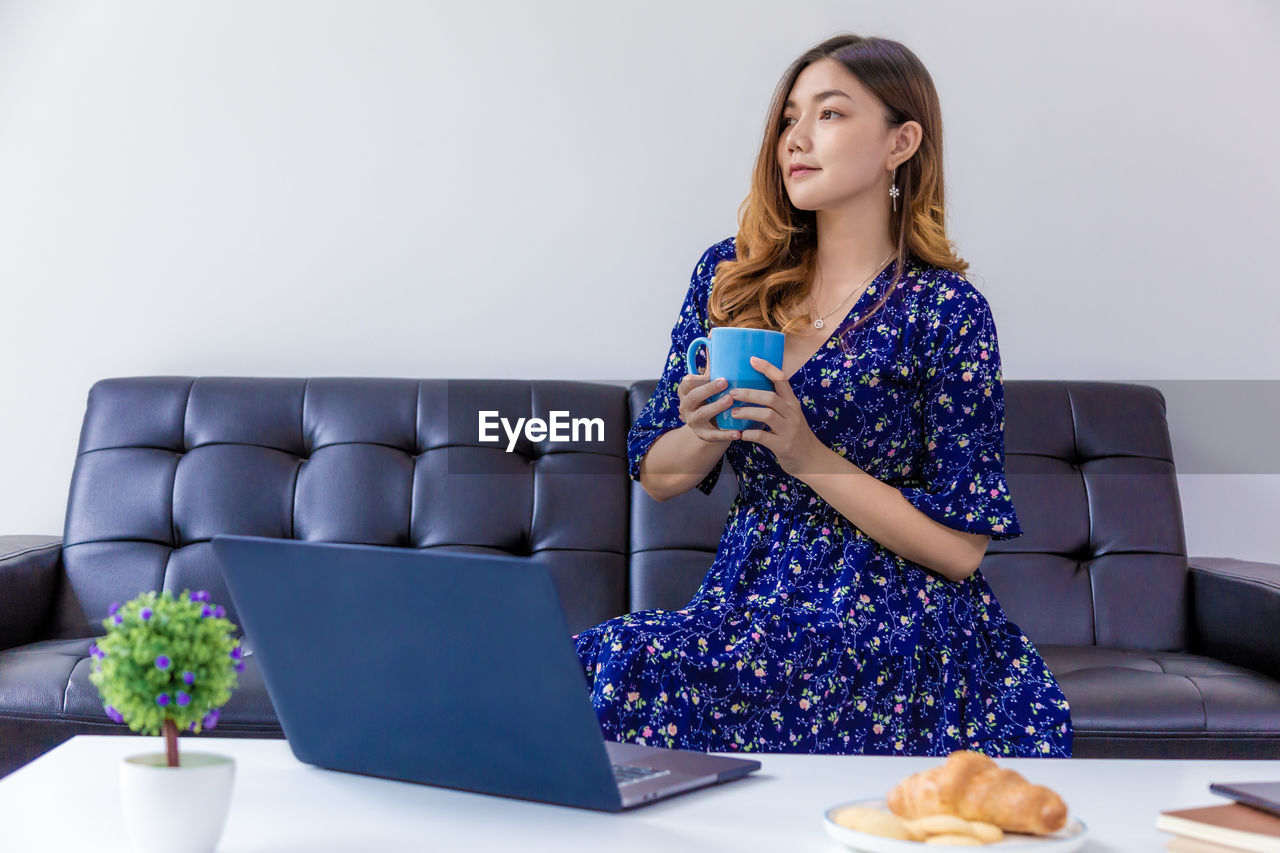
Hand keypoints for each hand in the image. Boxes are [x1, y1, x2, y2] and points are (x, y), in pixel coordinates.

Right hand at [677, 370, 740, 443]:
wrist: (708, 426)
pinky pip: (714, 436)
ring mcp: (694, 422)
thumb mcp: (707, 384)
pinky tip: (738, 433)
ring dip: (716, 407)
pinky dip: (725, 435)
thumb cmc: (710, 398)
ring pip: (702, 415)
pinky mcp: (704, 435)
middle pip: (693, 397)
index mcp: (686, 392)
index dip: (698, 378)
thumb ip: (711, 366)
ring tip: (731, 402)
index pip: (687, 383)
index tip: (712, 373)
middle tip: (725, 382)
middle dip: (708, 390)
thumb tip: (712, 337)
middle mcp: (687, 407)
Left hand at [728, 356, 827, 477]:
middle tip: (732, 393)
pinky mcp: (783, 445)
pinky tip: (740, 434)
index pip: (782, 379)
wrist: (811, 459)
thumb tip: (751, 389)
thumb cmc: (795, 434)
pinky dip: (749, 434)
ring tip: (733, 413)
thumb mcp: (790, 415)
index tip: (752, 359)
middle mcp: (792, 413)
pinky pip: (762, 437)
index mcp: (792, 403)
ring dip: (747, 412)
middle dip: (749, 393)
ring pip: (767, 415)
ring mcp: (789, 429)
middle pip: (770, 397)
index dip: (767, 368)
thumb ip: (776, 403)